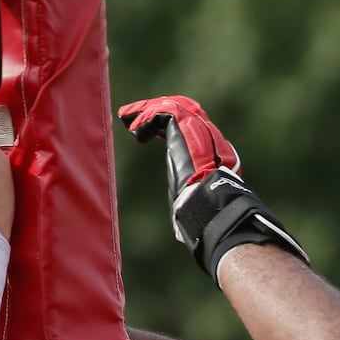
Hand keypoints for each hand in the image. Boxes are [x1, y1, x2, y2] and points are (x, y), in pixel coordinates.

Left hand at [120, 96, 306, 282]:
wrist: (214, 207)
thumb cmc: (207, 214)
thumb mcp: (194, 207)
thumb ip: (189, 208)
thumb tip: (184, 231)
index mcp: (210, 155)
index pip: (191, 132)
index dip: (170, 127)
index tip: (151, 130)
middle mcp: (207, 140)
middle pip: (182, 114)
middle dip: (157, 111)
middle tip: (135, 116)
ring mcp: (198, 132)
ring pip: (172, 108)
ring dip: (146, 111)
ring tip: (125, 117)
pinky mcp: (186, 130)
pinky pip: (164, 114)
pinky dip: (146, 119)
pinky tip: (134, 130)